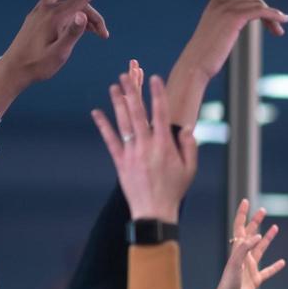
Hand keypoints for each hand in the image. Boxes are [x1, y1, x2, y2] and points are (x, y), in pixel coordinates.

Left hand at [0, 0, 111, 113]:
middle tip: (104, 36)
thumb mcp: (59, 52)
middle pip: (78, 5)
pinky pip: (53, 3)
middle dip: (94, 17)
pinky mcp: (34, 17)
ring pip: (67, 6)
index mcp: (55, 17)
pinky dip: (66, 3)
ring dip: (83, 16)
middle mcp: (47, 10)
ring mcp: (39, 12)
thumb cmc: (39, 64)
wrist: (14, 69)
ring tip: (93, 32)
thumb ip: (72, 33)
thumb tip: (83, 15)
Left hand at [91, 70, 196, 223]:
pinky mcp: (120, 162)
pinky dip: (103, 125)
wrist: (154, 212)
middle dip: (132, 92)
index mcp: (165, 146)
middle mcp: (147, 146)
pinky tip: (97, 112)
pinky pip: (110, 140)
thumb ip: (190, 146)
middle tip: (127, 75)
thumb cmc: (175, 190)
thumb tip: (187, 128)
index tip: (155, 78)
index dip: (158, 94)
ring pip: (123, 123)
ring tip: (114, 87)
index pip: (161, 114)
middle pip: (138, 113)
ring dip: (118, 103)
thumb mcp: (190, 169)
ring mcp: (132, 153)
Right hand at [167, 0, 287, 123]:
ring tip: (280, 30)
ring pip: (257, 4)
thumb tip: (230, 31)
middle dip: (266, 10)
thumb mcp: (214, 38)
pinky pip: (260, 11)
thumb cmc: (203, 58)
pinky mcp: (234, 19)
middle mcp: (219, 4)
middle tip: (278, 28)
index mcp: (213, 6)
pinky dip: (273, 14)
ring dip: (273, 16)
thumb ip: (223, 29)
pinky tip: (282, 20)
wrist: (195, 64)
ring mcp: (226, 10)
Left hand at [211, 199, 285, 288]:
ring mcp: (250, 267)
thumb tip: (257, 235)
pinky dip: (275, 266)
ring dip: (267, 238)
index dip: (242, 214)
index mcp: (236, 250)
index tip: (246, 201)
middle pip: (250, 235)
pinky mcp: (256, 279)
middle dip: (256, 222)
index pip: (239, 228)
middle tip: (263, 210)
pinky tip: (282, 262)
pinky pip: (268, 271)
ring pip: (260, 249)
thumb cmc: (229, 284)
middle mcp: (243, 256)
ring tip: (275, 227)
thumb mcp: (235, 264)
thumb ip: (245, 248)